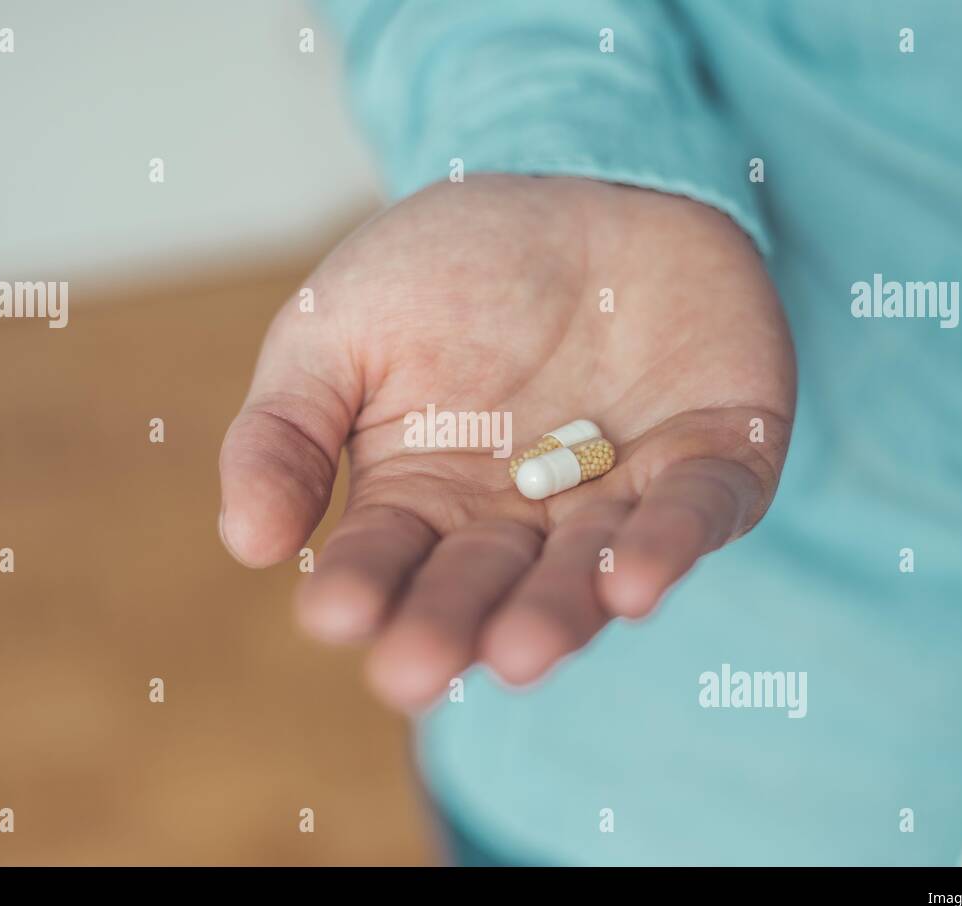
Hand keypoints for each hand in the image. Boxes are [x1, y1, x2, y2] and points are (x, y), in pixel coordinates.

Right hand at [219, 175, 794, 710]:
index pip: (385, 558)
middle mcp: (520, 518)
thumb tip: (248, 544)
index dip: (361, 587)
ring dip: (557, 613)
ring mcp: (616, 497)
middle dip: (453, 625)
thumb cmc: (448, 265)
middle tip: (419, 671)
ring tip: (522, 650)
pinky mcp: (712, 461)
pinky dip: (669, 546)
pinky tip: (633, 582)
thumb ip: (286, 429)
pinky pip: (695, 513)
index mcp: (424, 496)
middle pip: (484, 586)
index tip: (336, 613)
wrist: (586, 179)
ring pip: (587, 571)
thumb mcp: (335, 326)